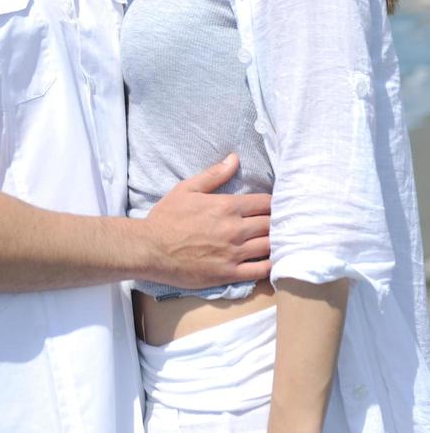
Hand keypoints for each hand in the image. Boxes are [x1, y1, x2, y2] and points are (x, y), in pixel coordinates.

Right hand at [143, 154, 270, 288]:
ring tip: (280, 240)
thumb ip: (214, 174)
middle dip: (278, 222)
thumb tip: (234, 158)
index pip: (266, 203)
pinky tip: (273, 261)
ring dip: (278, 242)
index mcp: (227, 206)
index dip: (274, 203)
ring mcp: (233, 253)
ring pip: (270, 246)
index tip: (275, 206)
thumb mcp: (187, 188)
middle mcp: (235, 229)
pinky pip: (260, 270)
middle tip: (281, 223)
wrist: (150, 249)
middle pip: (272, 224)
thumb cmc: (167, 217)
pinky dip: (272, 265)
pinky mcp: (229, 274)